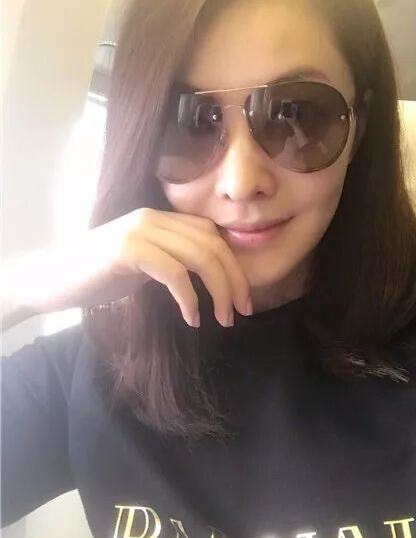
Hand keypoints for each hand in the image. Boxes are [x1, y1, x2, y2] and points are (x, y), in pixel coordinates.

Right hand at [5, 208, 251, 327]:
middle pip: (213, 244)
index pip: (212, 235)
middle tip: (242, 312)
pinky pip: (173, 272)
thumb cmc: (96, 277)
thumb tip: (210, 277)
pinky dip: (188, 298)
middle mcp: (153, 218)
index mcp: (161, 219)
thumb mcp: (144, 265)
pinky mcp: (126, 249)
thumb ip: (174, 261)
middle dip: (234, 280)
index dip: (235, 266)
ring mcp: (139, 230)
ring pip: (199, 256)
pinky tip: (192, 319)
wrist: (48, 280)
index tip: (243, 298)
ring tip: (224, 319)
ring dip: (219, 291)